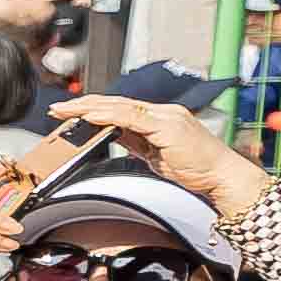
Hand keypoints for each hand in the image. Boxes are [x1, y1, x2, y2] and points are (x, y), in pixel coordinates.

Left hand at [46, 92, 264, 224]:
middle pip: (115, 104)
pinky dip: (107, 116)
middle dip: (83, 106)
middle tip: (58, 109)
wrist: (222, 176)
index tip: (70, 113)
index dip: (93, 109)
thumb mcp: (156, 155)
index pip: (119, 109)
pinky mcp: (167, 126)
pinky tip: (89, 117)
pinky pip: (131, 118)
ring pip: (119, 107)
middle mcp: (162, 112)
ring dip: (88, 109)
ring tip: (65, 111)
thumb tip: (113, 135)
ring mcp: (166, 117)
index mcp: (159, 117)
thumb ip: (136, 142)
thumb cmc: (196, 168)